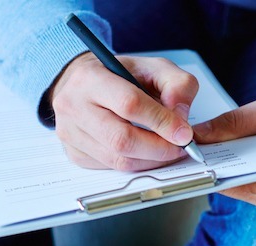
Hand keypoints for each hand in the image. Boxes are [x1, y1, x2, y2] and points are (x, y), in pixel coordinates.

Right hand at [49, 53, 198, 170]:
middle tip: (181, 147)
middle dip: (159, 148)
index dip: (162, 122)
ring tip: (168, 150)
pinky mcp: (75, 153)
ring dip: (151, 160)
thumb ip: (177, 84)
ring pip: (118, 160)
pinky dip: (137, 164)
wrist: (83, 84)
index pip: (129, 104)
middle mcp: (73, 106)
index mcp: (91, 78)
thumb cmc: (119, 75)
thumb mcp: (153, 67)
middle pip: (122, 139)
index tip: (184, 133)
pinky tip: (148, 153)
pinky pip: (112, 168)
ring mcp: (70, 133)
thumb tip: (181, 116)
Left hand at [193, 94, 255, 212]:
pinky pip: (246, 187)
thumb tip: (200, 133)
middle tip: (199, 138)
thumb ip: (236, 121)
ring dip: (225, 166)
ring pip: (233, 186)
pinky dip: (238, 170)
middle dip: (211, 161)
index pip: (223, 176)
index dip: (202, 160)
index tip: (187, 143)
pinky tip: (238, 153)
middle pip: (225, 183)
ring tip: (220, 142)